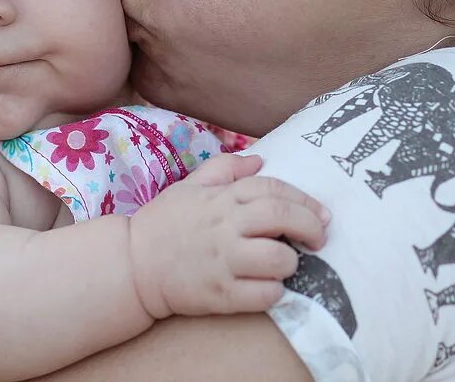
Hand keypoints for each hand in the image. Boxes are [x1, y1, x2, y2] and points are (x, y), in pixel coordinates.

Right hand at [127, 153, 330, 318]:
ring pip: (278, 258)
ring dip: (291, 262)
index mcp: (221, 198)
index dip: (304, 199)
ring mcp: (223, 261)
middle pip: (282, 218)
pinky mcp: (220, 294)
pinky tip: (269, 287)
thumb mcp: (189, 186)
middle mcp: (224, 226)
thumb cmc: (164, 223)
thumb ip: (224, 168)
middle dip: (310, 227)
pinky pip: (263, 295)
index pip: (272, 189)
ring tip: (287, 264)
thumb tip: (258, 159)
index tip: (321, 213)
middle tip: (320, 238)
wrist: (133, 265)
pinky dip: (274, 292)